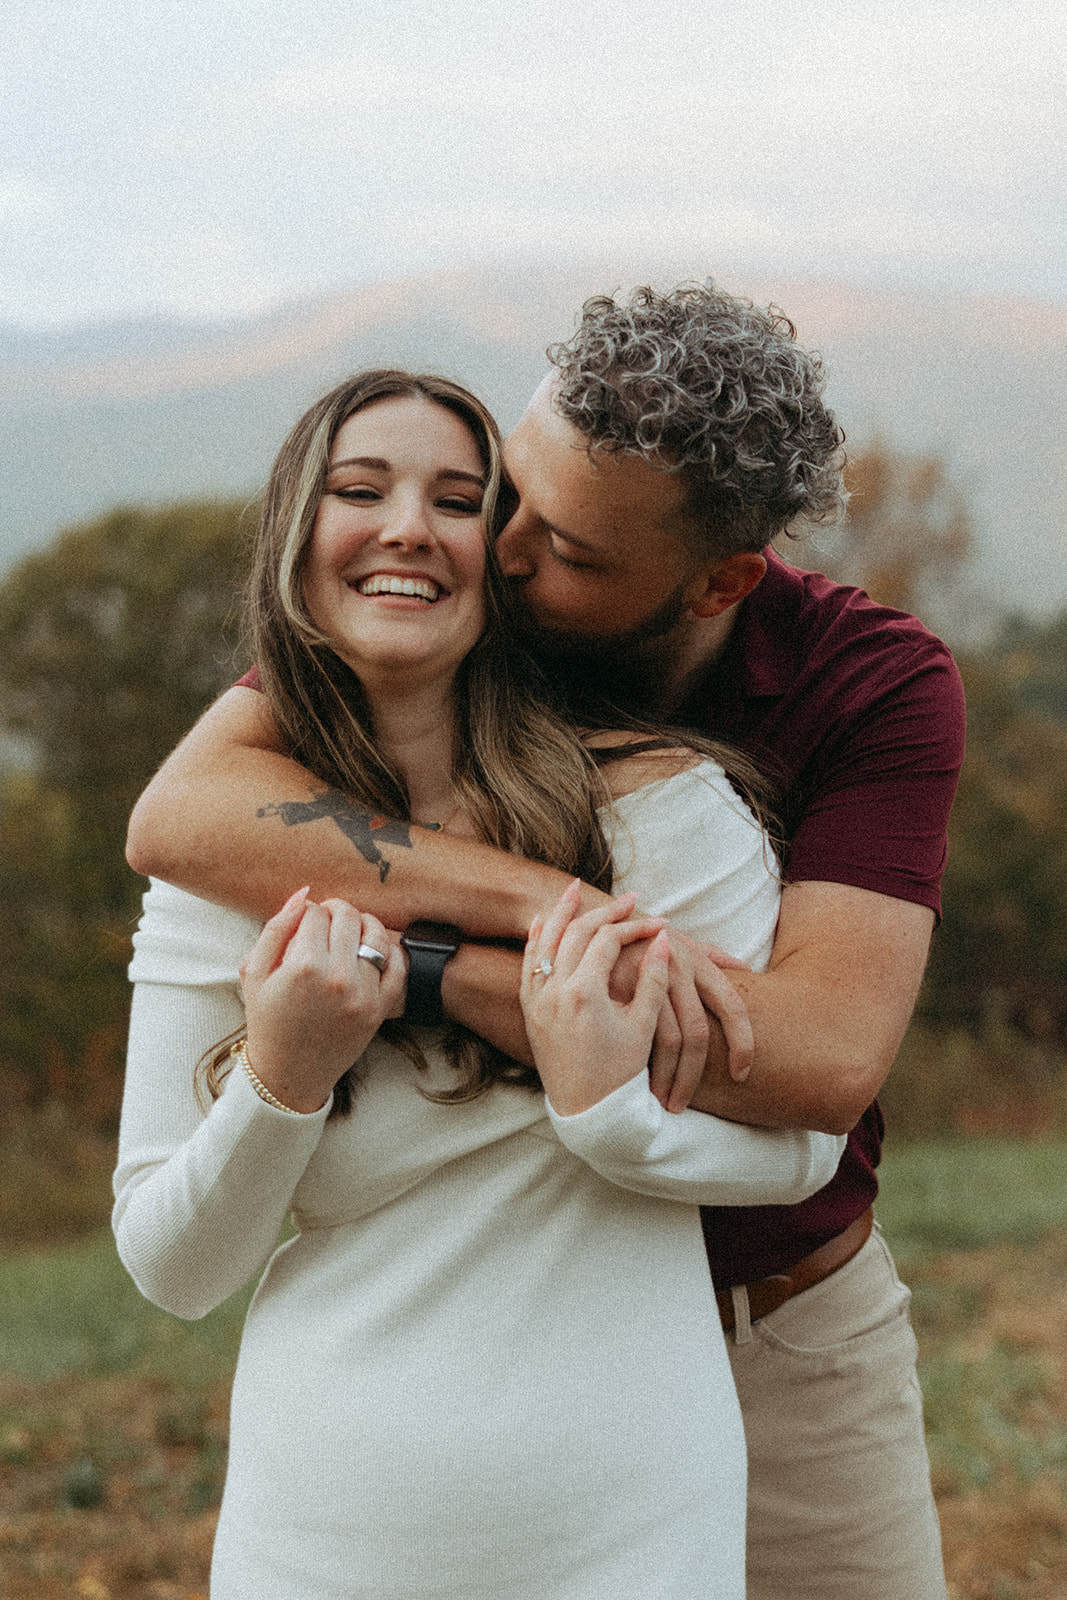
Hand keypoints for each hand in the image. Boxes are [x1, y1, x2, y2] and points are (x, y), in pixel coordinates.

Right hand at [240, 887, 406, 1111]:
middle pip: (347, 917)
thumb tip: (303, 893)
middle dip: (334, 911)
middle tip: (325, 921)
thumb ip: (275, 929)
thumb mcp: (254, 973)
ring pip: (375, 934)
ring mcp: (363, 994)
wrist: (288, 1073)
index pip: (315, 914)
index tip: (303, 922)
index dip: (307, 912)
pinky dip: (389, 950)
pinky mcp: (380, 1008)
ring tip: (348, 931)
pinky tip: (371, 950)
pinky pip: (397, 966)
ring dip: (362, 924)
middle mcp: (337, 978)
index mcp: (303, 967)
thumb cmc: (267, 1020)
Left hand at [520, 882, 670, 1115]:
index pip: (608, 942)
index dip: (635, 927)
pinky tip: (543, 924)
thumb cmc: (621, 1074)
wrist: (587, 1115)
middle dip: (603, 911)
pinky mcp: (530, 1011)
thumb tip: (664, 937)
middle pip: (576, 933)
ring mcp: (538, 1000)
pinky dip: (536, 941)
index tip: (657, 921)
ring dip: (561, 913)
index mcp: (585, 994)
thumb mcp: (644, 1027)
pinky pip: (529, 965)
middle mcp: (555, 992)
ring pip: (546, 942)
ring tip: (574, 889)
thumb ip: (654, 978)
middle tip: (627, 898)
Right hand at [608, 928, 753, 1111]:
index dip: (743, 1043)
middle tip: (684, 1105)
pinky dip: (641, 1064)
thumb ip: (711, 956)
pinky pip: (636, 1033)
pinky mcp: (618, 987)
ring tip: (663, 1103)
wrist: (592, 920)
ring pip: (668, 1040)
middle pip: (698, 1033)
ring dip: (668, 1078)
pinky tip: (638, 1084)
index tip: (742, 1074)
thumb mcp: (678, 942)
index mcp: (698, 962)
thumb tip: (746, 968)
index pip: (733, 1006)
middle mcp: (677, 968)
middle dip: (693, 1076)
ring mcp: (647, 978)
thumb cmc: (641, 938)